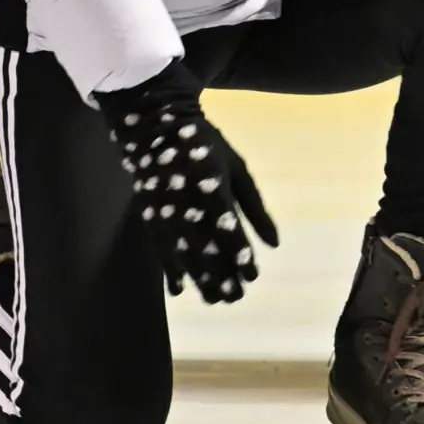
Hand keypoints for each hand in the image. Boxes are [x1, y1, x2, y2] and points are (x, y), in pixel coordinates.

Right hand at [96, 61, 277, 302]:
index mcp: (211, 185)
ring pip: (182, 253)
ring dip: (198, 278)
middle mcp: (186, 201)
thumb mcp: (237, 168)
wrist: (154, 123)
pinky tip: (179, 291)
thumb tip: (274, 243)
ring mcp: (164, 209)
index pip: (228, 229)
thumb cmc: (205, 145)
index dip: (240, 255)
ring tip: (214, 300)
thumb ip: (255, 206)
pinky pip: (159, 248)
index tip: (252, 277)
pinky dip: (169, 270)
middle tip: (235, 298)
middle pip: (205, 247)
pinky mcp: (149, 214)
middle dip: (221, 274)